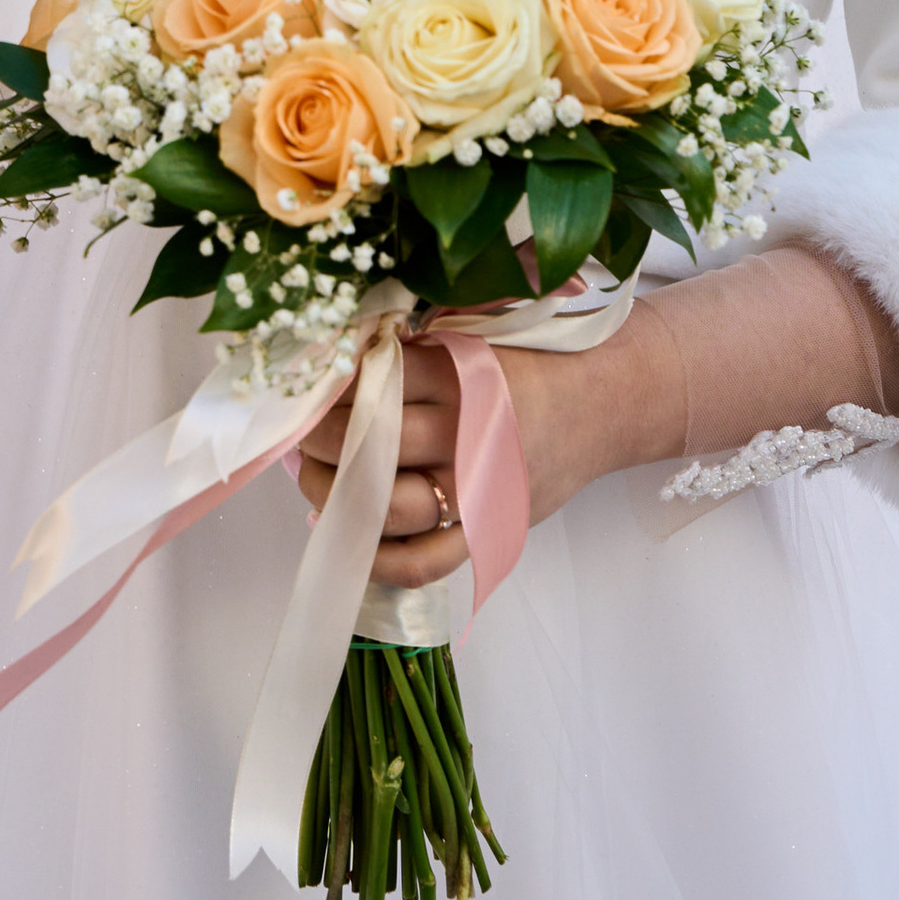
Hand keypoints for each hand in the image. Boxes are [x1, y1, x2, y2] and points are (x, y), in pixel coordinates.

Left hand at [296, 330, 639, 587]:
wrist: (601, 406)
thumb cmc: (531, 364)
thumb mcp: (476, 337)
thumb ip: (417, 348)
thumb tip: (338, 360)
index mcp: (462, 373)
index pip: (375, 381)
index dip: (330, 387)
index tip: (302, 388)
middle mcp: (467, 431)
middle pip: (371, 443)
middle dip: (320, 440)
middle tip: (298, 433)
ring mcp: (477, 489)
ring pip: (386, 506)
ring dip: (335, 496)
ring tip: (313, 479)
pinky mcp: (486, 531)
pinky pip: (423, 562)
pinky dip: (379, 559)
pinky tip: (348, 536)